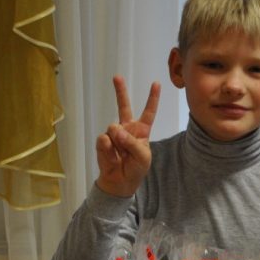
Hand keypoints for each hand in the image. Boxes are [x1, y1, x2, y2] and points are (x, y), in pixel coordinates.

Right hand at [95, 75, 159, 196]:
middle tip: (117, 77)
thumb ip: (132, 143)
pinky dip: (108, 149)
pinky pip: (104, 139)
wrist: (120, 182)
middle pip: (124, 106)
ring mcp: (114, 134)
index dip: (152, 98)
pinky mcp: (103, 141)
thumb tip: (116, 131)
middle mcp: (127, 128)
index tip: (156, 83)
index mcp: (142, 131)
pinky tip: (112, 156)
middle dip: (120, 91)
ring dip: (117, 142)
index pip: (149, 112)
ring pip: (113, 127)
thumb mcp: (142, 157)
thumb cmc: (136, 168)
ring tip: (121, 155)